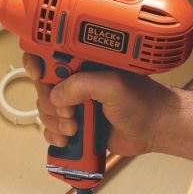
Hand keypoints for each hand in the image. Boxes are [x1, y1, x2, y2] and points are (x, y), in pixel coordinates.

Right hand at [23, 54, 176, 156]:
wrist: (155, 128)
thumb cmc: (142, 101)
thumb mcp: (112, 85)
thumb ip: (82, 84)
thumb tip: (57, 95)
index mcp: (84, 62)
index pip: (49, 55)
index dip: (38, 64)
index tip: (40, 75)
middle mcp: (77, 80)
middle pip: (43, 87)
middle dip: (50, 103)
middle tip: (70, 112)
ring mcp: (76, 102)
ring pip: (46, 110)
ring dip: (55, 122)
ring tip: (75, 127)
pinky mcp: (77, 122)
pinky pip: (52, 129)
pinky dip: (55, 135)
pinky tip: (68, 138)